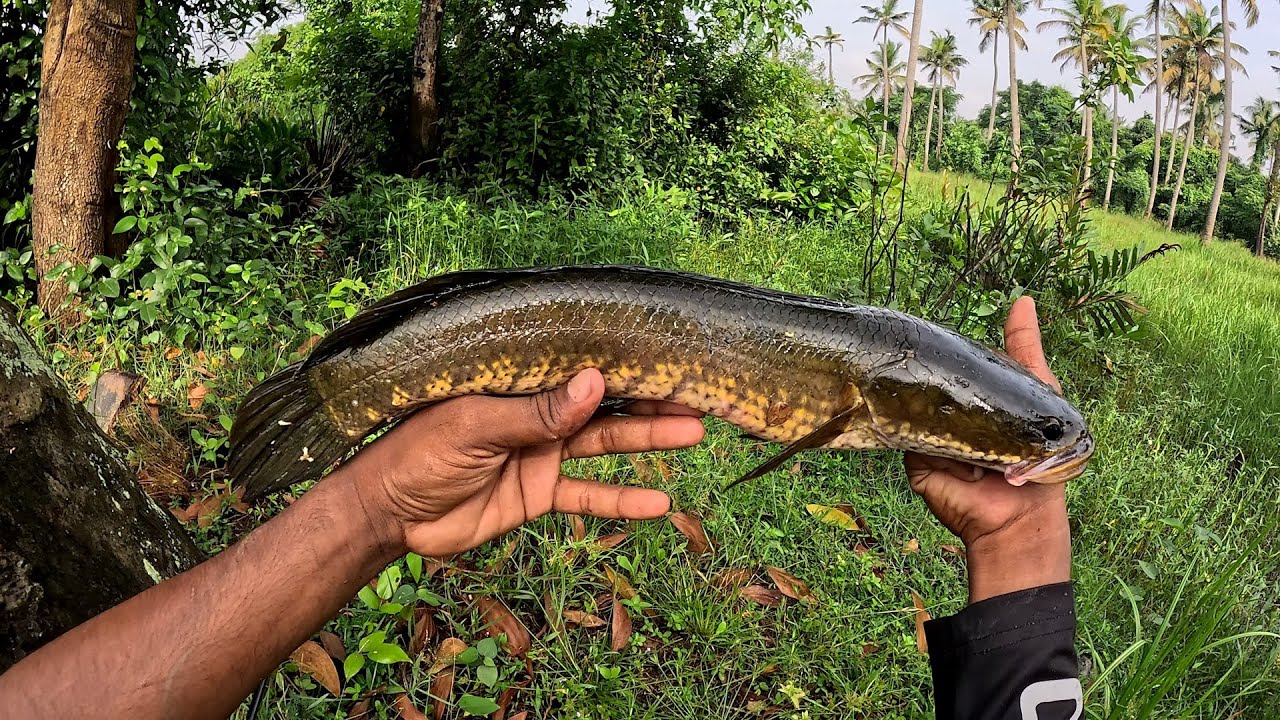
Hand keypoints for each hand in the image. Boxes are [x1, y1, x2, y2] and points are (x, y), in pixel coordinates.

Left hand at [339, 369, 704, 556]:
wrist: (389, 513)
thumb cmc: (418, 452)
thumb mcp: (477, 425)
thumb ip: (539, 411)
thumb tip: (596, 382)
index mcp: (519, 382)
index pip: (579, 367)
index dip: (622, 363)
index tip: (666, 356)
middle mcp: (537, 413)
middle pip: (603, 404)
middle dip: (650, 399)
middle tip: (698, 394)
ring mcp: (542, 453)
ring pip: (605, 444)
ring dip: (649, 441)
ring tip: (695, 432)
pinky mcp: (539, 494)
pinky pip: (588, 497)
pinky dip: (622, 501)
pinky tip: (659, 503)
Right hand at [905, 297, 1072, 601]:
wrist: (1020, 520)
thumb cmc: (1037, 462)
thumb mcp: (1039, 395)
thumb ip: (1025, 351)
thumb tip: (1023, 299)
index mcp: (973, 403)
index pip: (954, 369)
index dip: (948, 351)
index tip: (934, 327)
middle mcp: (946, 418)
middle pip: (930, 385)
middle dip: (929, 370)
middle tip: (918, 344)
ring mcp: (926, 438)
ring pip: (914, 406)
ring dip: (920, 396)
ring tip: (914, 372)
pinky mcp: (914, 461)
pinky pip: (905, 435)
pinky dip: (911, 424)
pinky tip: (913, 407)